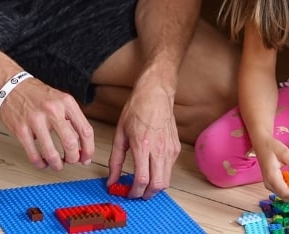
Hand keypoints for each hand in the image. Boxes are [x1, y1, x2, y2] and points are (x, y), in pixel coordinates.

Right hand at [0, 76, 94, 170]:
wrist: (11, 85)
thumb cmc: (37, 94)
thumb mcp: (60, 99)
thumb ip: (71, 118)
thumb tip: (81, 144)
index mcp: (66, 102)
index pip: (85, 130)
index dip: (88, 149)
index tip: (86, 158)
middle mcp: (53, 110)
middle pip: (71, 144)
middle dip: (73, 159)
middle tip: (71, 161)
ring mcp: (36, 120)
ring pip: (52, 153)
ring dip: (57, 164)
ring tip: (57, 164)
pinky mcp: (21, 129)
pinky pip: (34, 155)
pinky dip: (40, 164)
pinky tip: (42, 163)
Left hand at [107, 81, 180, 199]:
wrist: (155, 93)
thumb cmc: (137, 109)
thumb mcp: (120, 133)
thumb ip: (115, 160)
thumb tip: (112, 180)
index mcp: (142, 145)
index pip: (142, 180)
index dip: (133, 192)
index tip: (127, 193)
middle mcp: (159, 149)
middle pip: (157, 185)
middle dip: (145, 195)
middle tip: (135, 193)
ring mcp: (170, 149)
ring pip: (166, 181)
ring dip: (154, 187)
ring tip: (143, 183)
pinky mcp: (176, 147)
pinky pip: (169, 169)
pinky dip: (161, 175)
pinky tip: (151, 168)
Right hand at [257, 138, 288, 199]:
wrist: (261, 143)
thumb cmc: (272, 147)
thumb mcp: (286, 153)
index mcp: (272, 176)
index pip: (285, 193)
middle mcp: (269, 183)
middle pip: (285, 197)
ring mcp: (269, 184)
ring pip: (284, 195)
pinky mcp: (271, 183)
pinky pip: (282, 190)